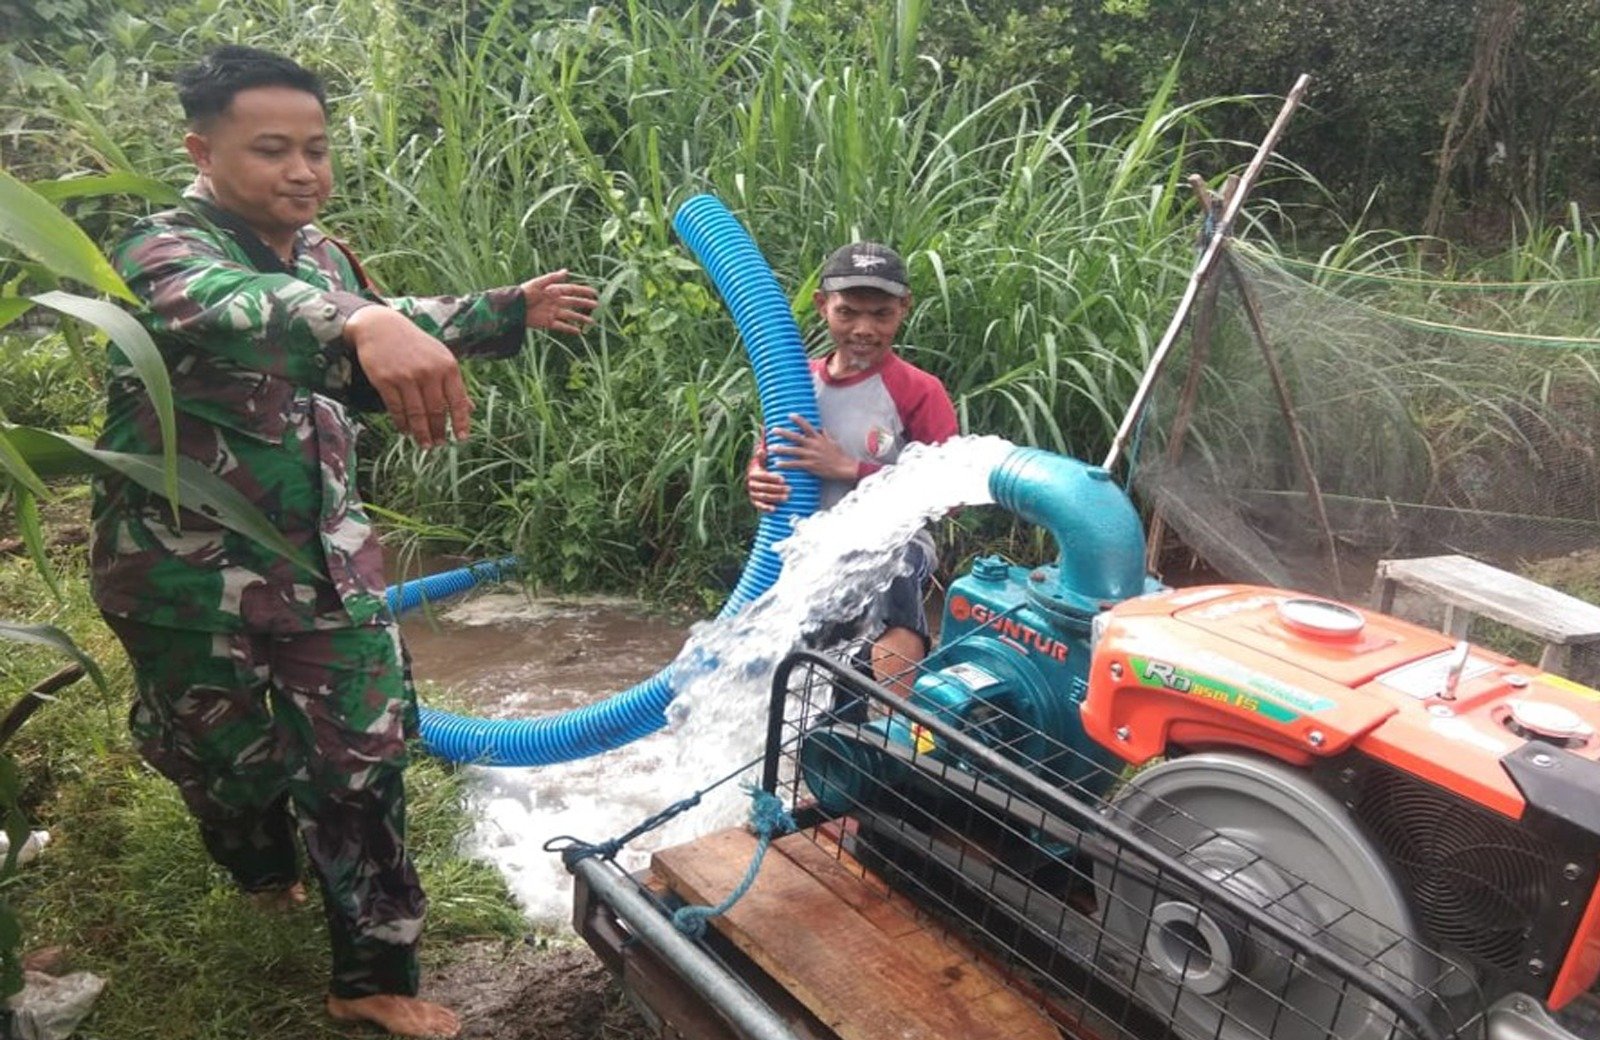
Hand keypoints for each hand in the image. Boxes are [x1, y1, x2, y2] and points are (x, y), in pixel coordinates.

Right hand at [343, 306, 470, 448]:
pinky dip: (401, 423)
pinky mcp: (386, 380)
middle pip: (436, 411)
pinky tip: (405, 431)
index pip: (458, 400)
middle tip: (439, 445)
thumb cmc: (416, 345)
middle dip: (438, 431)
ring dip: (421, 433)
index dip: (460, 422)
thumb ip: (454, 383)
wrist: (381, 326)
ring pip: (416, 414)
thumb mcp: (440, 358)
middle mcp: (429, 372)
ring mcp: (406, 376)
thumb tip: (471, 409)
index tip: (462, 439)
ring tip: (425, 445)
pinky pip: (396, 409)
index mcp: (447, 366)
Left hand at [520, 270, 598, 332]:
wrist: (512, 309)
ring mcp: (552, 312)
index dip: (583, 291)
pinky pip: (562, 326)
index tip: (594, 293)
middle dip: (585, 304)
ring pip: (570, 315)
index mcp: (553, 291)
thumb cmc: (523, 293)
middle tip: (597, 305)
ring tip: (592, 322)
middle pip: (573, 302)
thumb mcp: (537, 283)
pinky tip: (579, 332)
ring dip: (581, 318)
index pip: (572, 290)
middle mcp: (555, 301)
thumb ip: (552, 278)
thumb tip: (566, 272)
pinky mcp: (548, 323)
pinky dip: (570, 329)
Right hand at [746, 443, 789, 512]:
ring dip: (775, 498)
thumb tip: (765, 428)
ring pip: (763, 497)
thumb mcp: (763, 457)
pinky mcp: (754, 502)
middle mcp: (751, 483)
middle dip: (777, 489)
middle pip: (764, 487)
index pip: (762, 476)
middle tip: (789, 490)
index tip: (783, 479)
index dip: (772, 478)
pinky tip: (775, 509)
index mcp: (753, 472)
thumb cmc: (763, 466)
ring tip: (786, 498)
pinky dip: (766, 508)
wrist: (756, 480)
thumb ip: (764, 445)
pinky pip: (759, 506)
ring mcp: (752, 493)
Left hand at [768, 414, 857, 481]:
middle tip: (773, 430)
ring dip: (780, 449)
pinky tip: (777, 464)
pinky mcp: (810, 465)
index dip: (798, 420)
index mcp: (818, 438)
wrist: (843, 467)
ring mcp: (811, 455)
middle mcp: (813, 445)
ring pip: (792, 450)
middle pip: (795, 437)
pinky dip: (785, 464)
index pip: (806, 426)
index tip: (789, 415)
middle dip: (783, 433)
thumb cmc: (839, 455)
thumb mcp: (833, 442)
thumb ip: (825, 435)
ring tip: (771, 448)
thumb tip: (822, 429)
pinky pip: (795, 464)